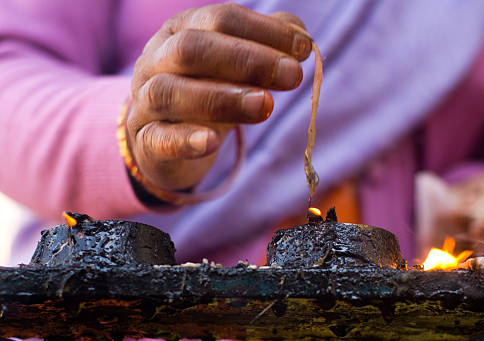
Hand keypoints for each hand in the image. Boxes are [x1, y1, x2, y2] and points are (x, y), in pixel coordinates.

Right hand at [127, 4, 310, 191]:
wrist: (161, 138)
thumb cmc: (204, 91)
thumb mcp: (232, 66)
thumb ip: (265, 46)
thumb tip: (303, 39)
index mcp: (181, 31)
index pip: (220, 19)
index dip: (264, 31)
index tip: (303, 49)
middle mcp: (156, 60)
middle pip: (192, 49)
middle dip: (247, 60)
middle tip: (293, 76)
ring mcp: (144, 101)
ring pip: (170, 93)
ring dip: (221, 98)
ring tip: (265, 106)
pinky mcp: (145, 140)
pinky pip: (157, 138)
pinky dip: (184, 140)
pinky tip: (211, 142)